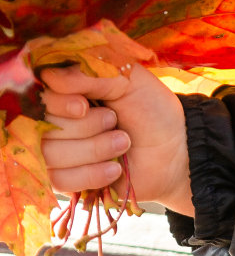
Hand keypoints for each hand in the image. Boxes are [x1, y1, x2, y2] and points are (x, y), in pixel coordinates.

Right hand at [38, 64, 192, 214]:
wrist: (176, 149)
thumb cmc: (152, 109)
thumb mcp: (128, 81)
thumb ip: (91, 75)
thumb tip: (50, 76)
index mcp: (66, 92)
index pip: (38, 98)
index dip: (56, 104)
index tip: (84, 105)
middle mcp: (54, 121)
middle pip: (42, 128)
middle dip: (85, 127)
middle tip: (114, 121)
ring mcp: (57, 152)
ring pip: (49, 155)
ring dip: (93, 149)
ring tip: (123, 142)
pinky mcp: (66, 180)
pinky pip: (59, 181)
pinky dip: (91, 174)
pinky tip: (115, 169)